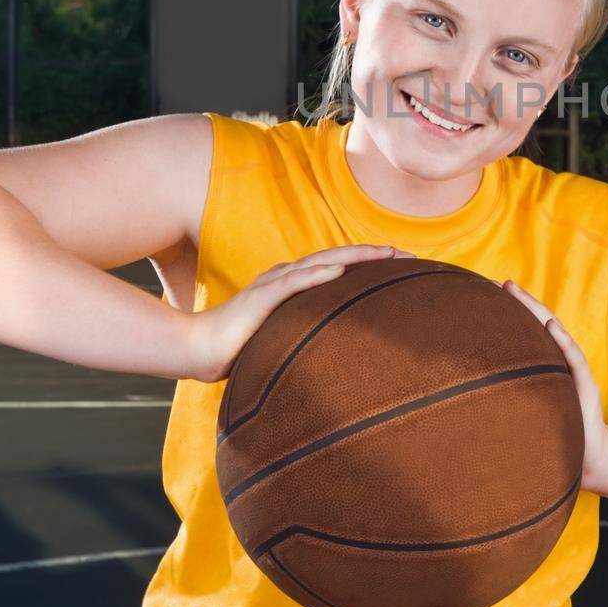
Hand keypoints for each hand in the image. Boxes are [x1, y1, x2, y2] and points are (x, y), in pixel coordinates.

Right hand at [186, 243, 413, 381]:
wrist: (197, 350)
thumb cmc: (240, 348)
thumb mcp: (284, 338)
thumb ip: (308, 335)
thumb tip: (341, 351)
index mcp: (294, 284)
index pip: (339, 267)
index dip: (370, 263)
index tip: (404, 266)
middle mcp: (286, 277)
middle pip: (337, 258)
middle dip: (374, 255)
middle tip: (409, 256)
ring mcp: (273, 284)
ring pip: (320, 262)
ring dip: (354, 257)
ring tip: (385, 255)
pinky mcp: (259, 298)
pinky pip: (292, 282)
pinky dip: (317, 274)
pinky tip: (339, 271)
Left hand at [502, 279, 607, 493]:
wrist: (590, 457)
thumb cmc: (558, 435)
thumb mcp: (533, 412)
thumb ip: (514, 395)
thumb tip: (474, 391)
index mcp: (548, 368)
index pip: (529, 334)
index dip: (515, 314)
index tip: (492, 294)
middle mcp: (561, 365)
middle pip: (542, 326)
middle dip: (524, 304)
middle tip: (504, 284)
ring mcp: (575, 374)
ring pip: (556, 336)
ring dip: (538, 314)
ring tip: (519, 294)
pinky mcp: (587, 388)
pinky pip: (574, 361)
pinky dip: (562, 341)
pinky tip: (550, 327)